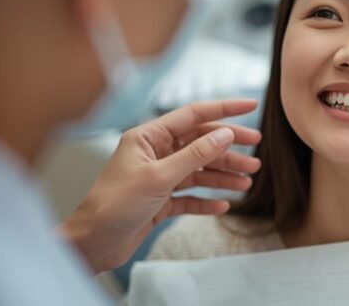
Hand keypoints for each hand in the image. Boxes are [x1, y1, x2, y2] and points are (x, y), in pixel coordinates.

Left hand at [60, 99, 261, 272]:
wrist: (92, 243)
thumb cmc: (114, 205)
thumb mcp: (160, 176)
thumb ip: (195, 154)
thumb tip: (224, 134)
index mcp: (149, 137)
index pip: (193, 115)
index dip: (224, 109)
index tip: (251, 105)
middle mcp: (155, 153)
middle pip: (201, 144)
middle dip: (229, 149)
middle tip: (256, 154)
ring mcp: (159, 177)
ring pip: (199, 170)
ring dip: (223, 175)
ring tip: (247, 182)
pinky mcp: (160, 200)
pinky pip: (191, 195)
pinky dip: (207, 200)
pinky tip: (223, 205)